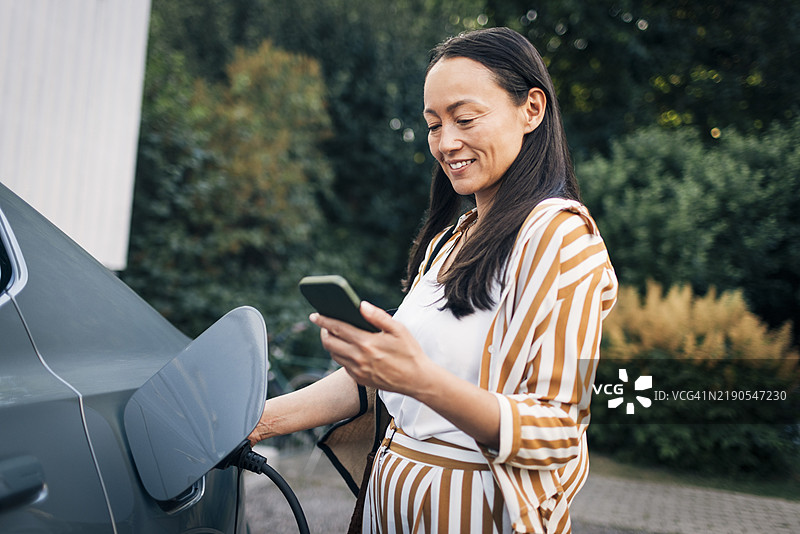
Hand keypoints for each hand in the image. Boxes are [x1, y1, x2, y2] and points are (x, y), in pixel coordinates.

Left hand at [310, 302, 432, 397]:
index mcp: (367, 343)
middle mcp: (359, 358)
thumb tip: (361, 305)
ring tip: (335, 335)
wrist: (417, 380)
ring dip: (331, 344)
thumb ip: (378, 316)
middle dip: (324, 332)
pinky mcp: (360, 380)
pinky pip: (343, 365)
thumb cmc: (410, 352)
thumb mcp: (399, 330)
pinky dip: (341, 355)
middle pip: (329, 343)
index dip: (323, 320)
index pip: (337, 328)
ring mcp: (358, 371)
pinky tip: (348, 348)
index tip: (314, 315)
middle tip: (324, 325)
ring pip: (334, 355)